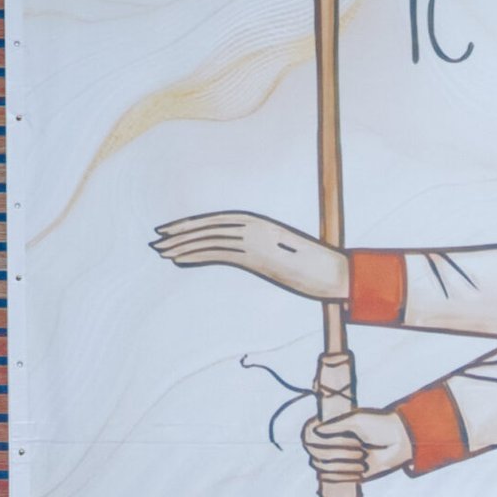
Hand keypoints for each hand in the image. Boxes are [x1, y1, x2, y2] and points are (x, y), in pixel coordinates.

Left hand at [152, 211, 348, 300]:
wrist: (339, 275)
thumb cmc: (321, 269)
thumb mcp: (291, 258)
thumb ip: (271, 254)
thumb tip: (262, 262)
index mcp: (262, 223)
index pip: (218, 221)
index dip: (193, 225)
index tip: (173, 232)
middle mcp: (254, 228)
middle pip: (209, 227)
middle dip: (181, 233)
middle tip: (157, 240)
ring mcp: (255, 241)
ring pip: (209, 238)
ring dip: (182, 245)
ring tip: (161, 251)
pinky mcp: (257, 256)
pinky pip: (219, 252)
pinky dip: (195, 253)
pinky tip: (179, 259)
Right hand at [302, 408, 411, 484]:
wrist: (401, 441)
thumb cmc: (379, 426)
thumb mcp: (356, 421)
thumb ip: (335, 426)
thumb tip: (315, 431)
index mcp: (333, 428)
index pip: (309, 436)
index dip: (314, 436)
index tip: (328, 431)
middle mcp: (333, 444)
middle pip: (315, 453)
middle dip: (336, 450)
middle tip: (358, 444)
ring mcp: (340, 459)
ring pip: (323, 466)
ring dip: (342, 462)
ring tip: (364, 456)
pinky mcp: (348, 474)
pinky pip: (332, 478)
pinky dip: (344, 474)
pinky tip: (361, 468)